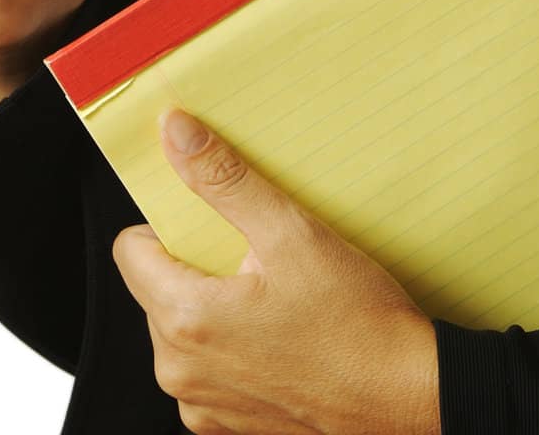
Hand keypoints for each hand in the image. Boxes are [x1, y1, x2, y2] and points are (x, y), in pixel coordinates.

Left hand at [112, 110, 439, 434]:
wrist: (408, 399)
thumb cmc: (358, 326)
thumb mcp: (290, 233)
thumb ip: (223, 180)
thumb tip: (177, 133)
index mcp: (185, 321)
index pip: (130, 249)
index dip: (168, 222)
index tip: (209, 216)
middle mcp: (180, 372)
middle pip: (156, 287)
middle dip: (196, 262)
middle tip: (256, 253)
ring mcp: (203, 405)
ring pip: (182, 327)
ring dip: (214, 303)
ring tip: (274, 293)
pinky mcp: (227, 425)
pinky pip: (208, 365)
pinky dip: (233, 344)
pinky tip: (281, 331)